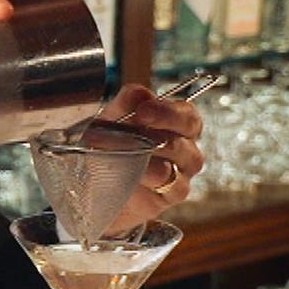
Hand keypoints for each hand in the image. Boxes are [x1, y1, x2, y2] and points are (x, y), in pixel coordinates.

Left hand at [102, 83, 205, 234]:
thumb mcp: (109, 123)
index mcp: (176, 124)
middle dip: (166, 121)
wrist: (96, 190)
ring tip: (126, 150)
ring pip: (183, 156)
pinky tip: (132, 175)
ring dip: (153, 151)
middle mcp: (186, 145)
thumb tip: (139, 94)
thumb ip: (123, 105)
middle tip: (139, 122)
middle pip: (191, 128)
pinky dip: (151, 178)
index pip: (186, 111)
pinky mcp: (174, 195)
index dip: (167, 109)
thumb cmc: (111, 149)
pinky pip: (173, 184)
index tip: (143, 111)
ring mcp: (184, 171)